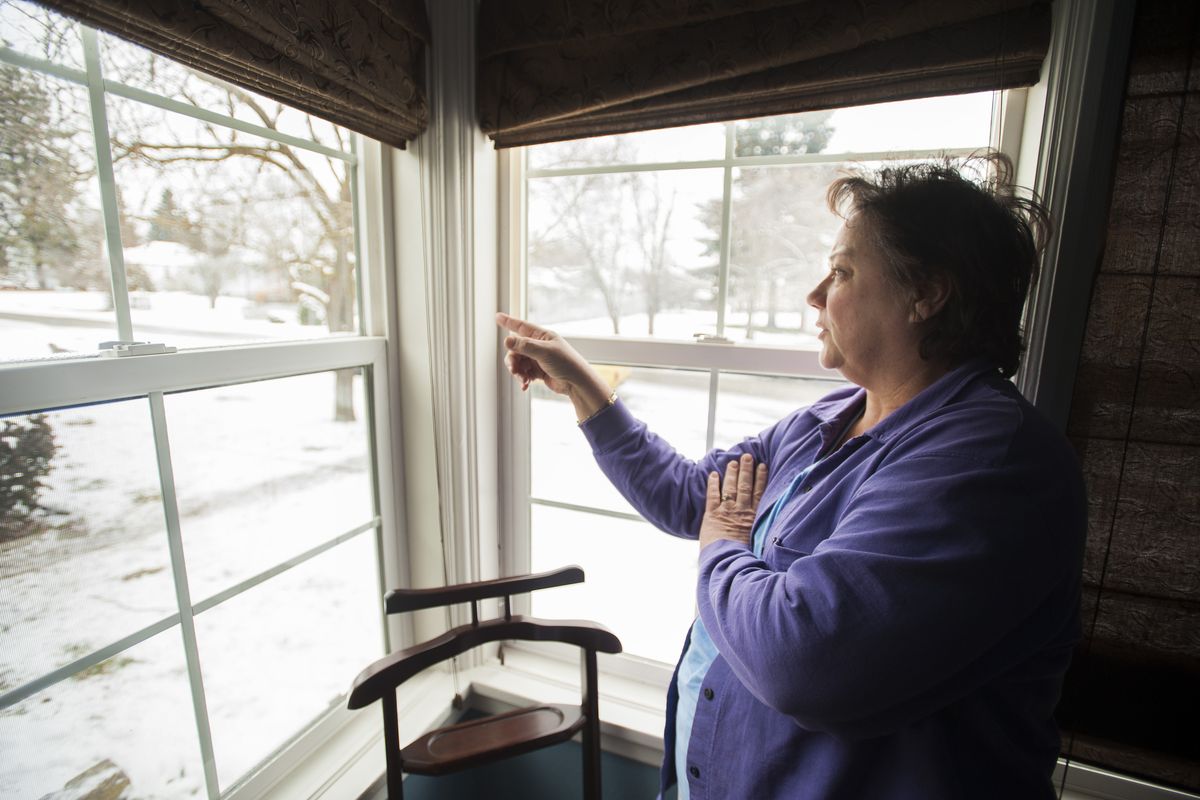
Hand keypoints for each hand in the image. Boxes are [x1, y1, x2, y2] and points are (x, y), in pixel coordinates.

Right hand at [496, 312, 611, 417]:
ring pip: (518, 362)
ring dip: (517, 371)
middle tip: (514, 369)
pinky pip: (523, 373)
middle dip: (513, 360)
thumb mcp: (544, 352)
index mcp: (542, 336)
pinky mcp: (538, 371)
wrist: (576, 384)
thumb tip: (507, 340)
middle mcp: (538, 346)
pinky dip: (522, 378)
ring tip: (523, 379)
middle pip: (515, 349)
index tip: (497, 316)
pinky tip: (525, 385)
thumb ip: (524, 346)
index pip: (521, 326)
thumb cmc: (566, 363)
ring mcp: (537, 359)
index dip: (508, 321)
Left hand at [699, 453, 767, 551]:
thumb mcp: (757, 543)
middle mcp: (740, 511)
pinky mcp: (712, 515)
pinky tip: (713, 474)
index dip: (760, 478)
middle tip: (747, 457)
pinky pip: (712, 496)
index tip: (762, 466)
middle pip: (745, 486)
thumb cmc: (742, 557)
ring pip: (730, 488)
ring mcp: (726, 512)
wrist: (726, 563)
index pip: (758, 493)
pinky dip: (713, 484)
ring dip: (732, 474)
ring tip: (733, 462)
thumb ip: (759, 531)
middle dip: (746, 470)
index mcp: (753, 518)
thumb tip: (770, 530)